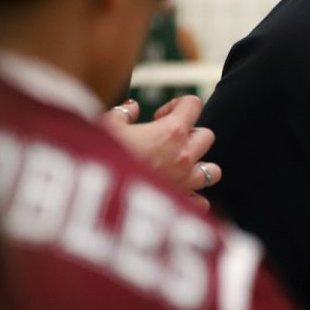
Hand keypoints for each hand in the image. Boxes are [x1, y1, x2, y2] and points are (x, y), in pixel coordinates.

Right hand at [101, 95, 220, 207]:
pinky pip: (201, 202)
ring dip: (199, 166)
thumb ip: (123, 114)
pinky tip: (178, 194)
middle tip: (164, 141)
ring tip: (177, 167)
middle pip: (206, 136)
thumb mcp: (105, 126)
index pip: (194, 105)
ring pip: (213, 170)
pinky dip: (194, 199)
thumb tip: (132, 107)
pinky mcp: (181, 204)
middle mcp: (184, 155)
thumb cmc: (99, 157)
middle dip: (189, 135)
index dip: (178, 105)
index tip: (160, 115)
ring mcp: (186, 181)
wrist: (96, 195)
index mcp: (171, 132)